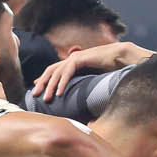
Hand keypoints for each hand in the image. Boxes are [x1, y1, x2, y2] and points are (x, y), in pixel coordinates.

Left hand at [29, 41, 150, 102]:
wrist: (121, 58)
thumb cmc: (110, 70)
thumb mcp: (91, 79)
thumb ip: (82, 84)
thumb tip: (78, 96)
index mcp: (73, 62)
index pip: (53, 71)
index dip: (44, 79)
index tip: (37, 90)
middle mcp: (71, 59)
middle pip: (51, 71)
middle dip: (42, 83)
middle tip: (35, 95)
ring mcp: (75, 57)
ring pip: (56, 72)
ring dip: (50, 86)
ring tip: (46, 98)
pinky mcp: (80, 58)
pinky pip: (67, 71)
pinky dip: (62, 83)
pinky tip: (59, 93)